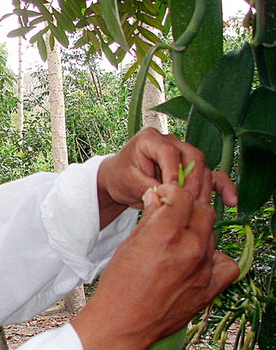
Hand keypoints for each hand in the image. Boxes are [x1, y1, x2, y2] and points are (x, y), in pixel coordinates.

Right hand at [72, 184, 238, 349]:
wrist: (122, 324)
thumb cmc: (118, 286)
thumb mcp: (128, 245)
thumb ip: (149, 219)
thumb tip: (158, 199)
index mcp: (166, 234)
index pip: (182, 196)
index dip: (170, 193)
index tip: (163, 197)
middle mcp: (190, 249)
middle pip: (203, 211)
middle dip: (186, 208)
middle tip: (171, 217)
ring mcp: (203, 270)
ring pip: (212, 235)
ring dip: (197, 231)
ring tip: (178, 242)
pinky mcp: (209, 289)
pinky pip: (226, 264)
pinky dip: (215, 258)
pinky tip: (198, 260)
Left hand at [97, 128, 236, 225]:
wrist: (120, 180)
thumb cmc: (121, 177)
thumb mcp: (127, 182)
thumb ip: (146, 187)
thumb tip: (167, 196)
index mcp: (151, 139)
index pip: (169, 153)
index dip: (173, 173)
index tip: (173, 192)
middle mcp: (171, 142)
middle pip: (193, 157)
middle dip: (193, 181)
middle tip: (190, 203)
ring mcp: (184, 154)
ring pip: (203, 167)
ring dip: (206, 188)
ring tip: (202, 209)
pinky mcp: (192, 169)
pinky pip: (212, 175)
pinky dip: (222, 187)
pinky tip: (231, 201)